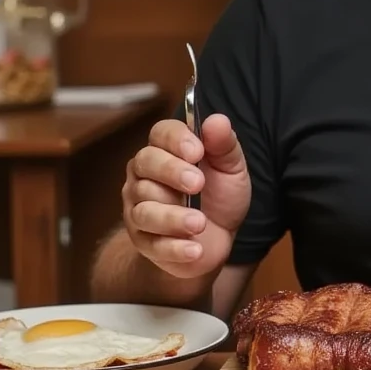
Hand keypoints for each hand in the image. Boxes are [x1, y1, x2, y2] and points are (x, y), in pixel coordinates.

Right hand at [121, 114, 251, 279]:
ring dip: (173, 216)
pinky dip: (174, 248)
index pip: (160, 133)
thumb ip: (224, 145)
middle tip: (197, 183)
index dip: (176, 139)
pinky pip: (152, 244)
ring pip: (145, 208)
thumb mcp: (231, 169)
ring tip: (199, 223)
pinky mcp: (144, 242)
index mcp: (166, 151)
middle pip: (145, 163)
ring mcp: (139, 209)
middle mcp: (145, 176)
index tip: (198, 151)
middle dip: (171, 172)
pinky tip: (195, 250)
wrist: (214, 241)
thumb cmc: (219, 197)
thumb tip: (218, 120)